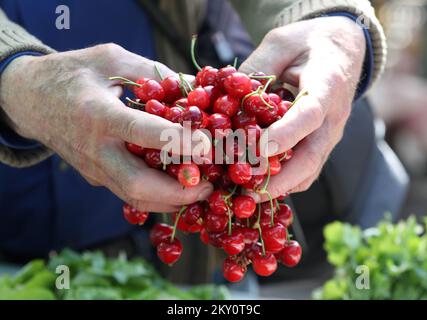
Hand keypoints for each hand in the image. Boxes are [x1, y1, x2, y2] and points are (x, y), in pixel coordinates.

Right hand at [0, 43, 212, 211]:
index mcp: (99, 114)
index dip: (178, 142)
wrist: (32, 100)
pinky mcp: (97, 178)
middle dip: (180, 191)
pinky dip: (159, 197)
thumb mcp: (111, 59)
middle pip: (139, 185)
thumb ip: (153, 73)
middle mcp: (96, 150)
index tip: (208, 146)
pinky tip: (180, 187)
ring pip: (136, 198)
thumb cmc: (73, 74)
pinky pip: (131, 195)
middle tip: (210, 184)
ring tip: (202, 189)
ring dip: (173, 200)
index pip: (142, 133)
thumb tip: (194, 87)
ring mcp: (95, 169)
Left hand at [240, 17, 365, 200]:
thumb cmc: (308, 42)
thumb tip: (227, 99)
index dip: (285, 135)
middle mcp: (334, 116)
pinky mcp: (321, 143)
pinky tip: (258, 183)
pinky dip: (284, 181)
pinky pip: (306, 169)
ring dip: (280, 186)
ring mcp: (330, 134)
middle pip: (312, 156)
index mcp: (327, 83)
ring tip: (246, 194)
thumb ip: (257, 68)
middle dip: (280, 179)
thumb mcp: (280, 42)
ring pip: (310, 170)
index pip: (310, 114)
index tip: (258, 149)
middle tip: (248, 192)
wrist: (340, 50)